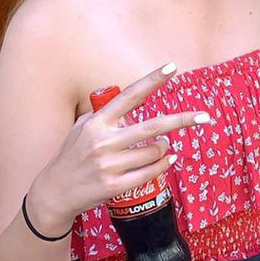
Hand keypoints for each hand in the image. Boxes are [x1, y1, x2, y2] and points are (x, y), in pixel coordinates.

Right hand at [26, 65, 210, 231]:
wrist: (54, 193)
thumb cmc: (71, 156)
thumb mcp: (81, 129)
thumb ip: (104, 114)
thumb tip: (129, 101)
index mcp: (97, 122)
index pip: (129, 95)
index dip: (152, 81)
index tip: (172, 68)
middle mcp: (104, 141)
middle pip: (152, 126)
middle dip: (182, 120)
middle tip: (205, 117)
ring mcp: (109, 165)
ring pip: (155, 151)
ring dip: (165, 147)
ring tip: (163, 145)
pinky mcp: (114, 186)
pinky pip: (150, 173)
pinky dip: (164, 165)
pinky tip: (168, 159)